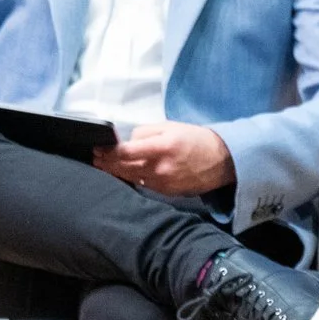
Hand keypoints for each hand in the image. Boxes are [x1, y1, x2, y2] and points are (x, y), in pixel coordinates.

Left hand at [96, 122, 235, 195]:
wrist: (222, 160)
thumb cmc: (195, 139)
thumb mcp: (170, 126)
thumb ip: (145, 132)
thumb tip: (127, 142)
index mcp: (161, 147)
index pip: (125, 152)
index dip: (108, 151)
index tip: (97, 148)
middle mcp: (160, 168)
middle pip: (124, 168)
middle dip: (107, 163)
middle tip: (95, 158)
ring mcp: (163, 183)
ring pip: (131, 179)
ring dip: (116, 173)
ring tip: (104, 167)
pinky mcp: (167, 192)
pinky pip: (144, 186)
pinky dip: (132, 179)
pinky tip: (124, 174)